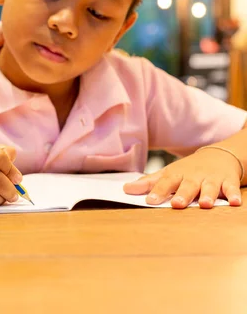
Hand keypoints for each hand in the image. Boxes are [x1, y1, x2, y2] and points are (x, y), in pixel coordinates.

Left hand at [123, 148, 242, 208]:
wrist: (219, 156)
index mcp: (177, 175)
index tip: (149, 201)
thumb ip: (148, 183)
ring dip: (208, 195)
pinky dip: (234, 195)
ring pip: (210, 187)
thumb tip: (126, 189)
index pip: (165, 182)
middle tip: (177, 204)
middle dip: (183, 195)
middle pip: (188, 186)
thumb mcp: (168, 173)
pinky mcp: (228, 181)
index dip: (158, 191)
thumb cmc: (189, 169)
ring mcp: (212, 179)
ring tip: (205, 204)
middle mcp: (194, 177)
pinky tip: (234, 203)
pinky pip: (232, 189)